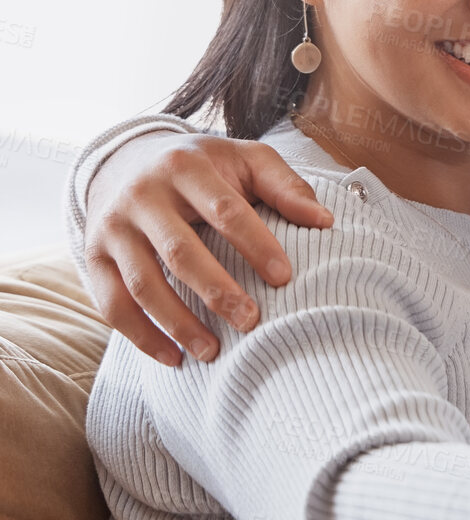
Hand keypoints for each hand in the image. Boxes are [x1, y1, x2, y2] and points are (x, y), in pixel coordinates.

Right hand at [82, 130, 331, 364]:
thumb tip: (326, 221)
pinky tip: (174, 359)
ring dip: (179, 323)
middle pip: (181, 252)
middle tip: (252, 322)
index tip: (284, 279)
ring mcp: (113, 228)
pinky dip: (141, 337)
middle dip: (217, 292)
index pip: (226, 211)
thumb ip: (286, 187)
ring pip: (143, 284)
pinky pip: (112, 305)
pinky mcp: (93, 257)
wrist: (125, 161)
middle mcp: (143, 196)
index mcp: (186, 167)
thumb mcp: (245, 160)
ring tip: (214, 353)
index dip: (257, 245)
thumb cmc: (203, 167)